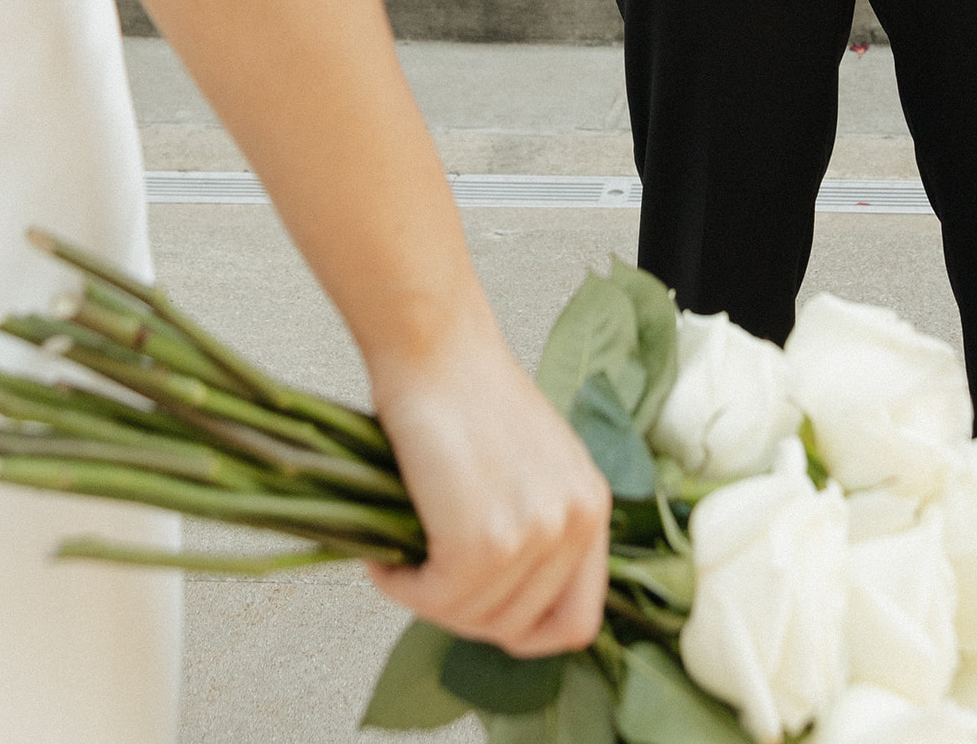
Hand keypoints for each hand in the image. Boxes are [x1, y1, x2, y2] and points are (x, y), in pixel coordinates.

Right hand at [368, 317, 610, 657]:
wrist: (435, 345)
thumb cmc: (465, 389)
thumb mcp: (532, 461)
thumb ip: (533, 522)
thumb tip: (496, 597)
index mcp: (592, 505)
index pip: (577, 620)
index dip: (522, 632)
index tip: (480, 614)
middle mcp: (576, 522)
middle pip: (520, 629)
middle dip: (463, 617)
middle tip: (425, 584)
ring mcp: (535, 534)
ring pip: (473, 619)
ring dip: (425, 601)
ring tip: (399, 562)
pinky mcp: (485, 540)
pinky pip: (436, 600)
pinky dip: (401, 588)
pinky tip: (384, 559)